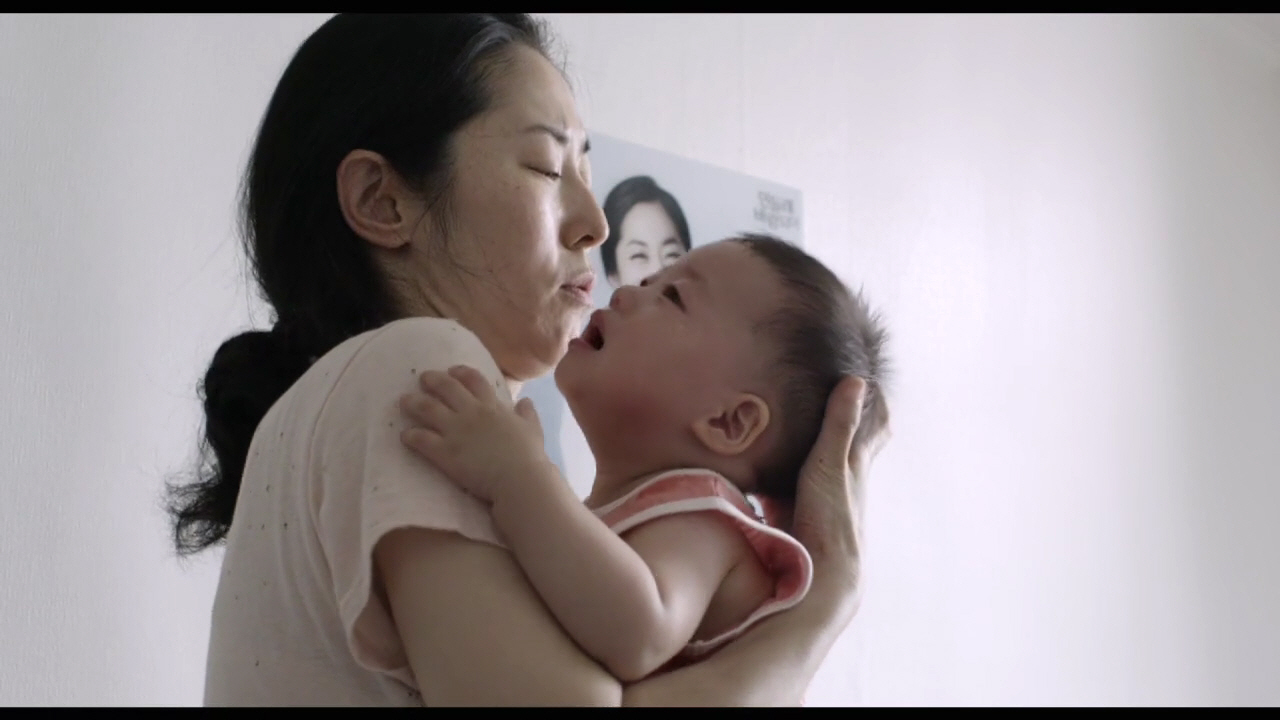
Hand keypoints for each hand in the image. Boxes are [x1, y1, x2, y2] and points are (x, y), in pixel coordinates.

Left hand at [398, 365, 549, 503]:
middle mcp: (471, 412)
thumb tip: (526, 401)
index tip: (452, 370)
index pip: (474, 380)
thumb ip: (528, 414)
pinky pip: (421, 439)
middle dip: (432, 380)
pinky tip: (404, 436)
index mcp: (492, 406)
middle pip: (447, 387)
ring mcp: (456, 431)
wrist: (518, 479)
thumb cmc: (529, 456)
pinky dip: (411, 436)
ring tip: (404, 401)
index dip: (460, 372)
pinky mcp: (445, 452)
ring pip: (428, 408)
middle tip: (422, 378)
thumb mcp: (533, 430)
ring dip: (414, 403)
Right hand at [790, 376, 890, 616]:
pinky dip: (774, 473)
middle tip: (831, 398)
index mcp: (855, 466)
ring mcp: (817, 500)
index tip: (868, 381)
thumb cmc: (832, 520)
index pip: (874, 429)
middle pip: (847, 447)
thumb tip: (856, 380)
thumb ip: (839, 426)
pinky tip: (757, 469)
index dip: (876, 406)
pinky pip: (784, 487)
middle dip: (842, 424)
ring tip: (786, 426)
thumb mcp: (832, 465)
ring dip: (805, 448)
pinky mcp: (793, 516)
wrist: (821, 577)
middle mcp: (841, 482)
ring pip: (815, 466)